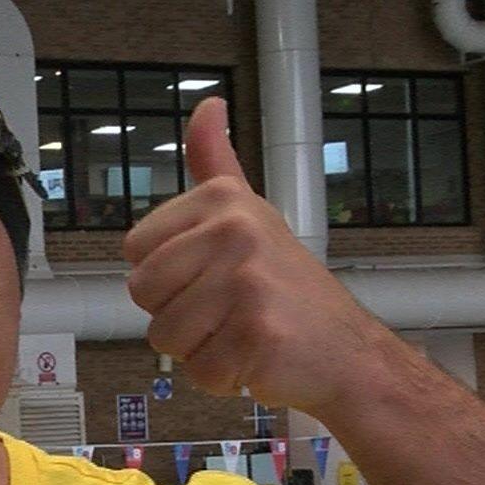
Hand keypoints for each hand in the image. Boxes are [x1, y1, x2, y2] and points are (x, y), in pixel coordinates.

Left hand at [121, 97, 403, 416]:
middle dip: (177, 315)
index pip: (135, 251)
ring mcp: (246, 281)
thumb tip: (207, 106)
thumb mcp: (250, 213)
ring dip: (199, 348)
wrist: (349, 352)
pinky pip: (198, 370)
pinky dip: (223, 378)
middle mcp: (234, 232)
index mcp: (222, 201)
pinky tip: (256, 358)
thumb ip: (216, 162)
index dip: (166, 277)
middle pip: (143, 293)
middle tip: (229, 310)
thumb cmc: (290, 289)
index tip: (210, 276)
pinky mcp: (257, 332)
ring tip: (242, 333)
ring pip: (165, 336)